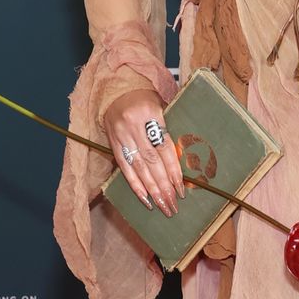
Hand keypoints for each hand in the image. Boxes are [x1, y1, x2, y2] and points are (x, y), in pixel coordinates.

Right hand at [102, 86, 184, 216]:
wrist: (117, 92)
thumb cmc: (146, 102)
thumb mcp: (162, 108)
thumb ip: (170, 132)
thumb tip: (185, 161)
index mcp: (150, 114)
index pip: (164, 148)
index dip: (173, 170)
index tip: (182, 188)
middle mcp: (134, 127)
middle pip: (151, 161)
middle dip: (163, 186)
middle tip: (173, 205)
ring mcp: (121, 137)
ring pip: (138, 168)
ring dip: (152, 190)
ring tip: (163, 206)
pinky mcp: (113, 145)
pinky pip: (124, 168)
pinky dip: (135, 186)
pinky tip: (145, 200)